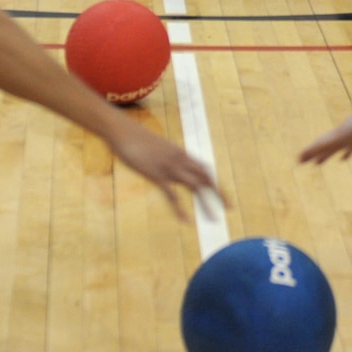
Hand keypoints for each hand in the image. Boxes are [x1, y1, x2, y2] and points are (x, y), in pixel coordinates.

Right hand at [111, 126, 226, 221]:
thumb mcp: (154, 148)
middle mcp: (180, 160)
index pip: (205, 168)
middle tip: (230, 208)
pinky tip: (185, 221)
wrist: (122, 130)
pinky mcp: (156, 175)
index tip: (222, 195)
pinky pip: (172, 195)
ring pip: (195, 186)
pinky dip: (180, 209)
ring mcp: (169, 167)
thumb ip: (162, 156)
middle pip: (206, 177)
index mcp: (180, 153)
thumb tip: (161, 162)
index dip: (215, 182)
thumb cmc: (134, 138)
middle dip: (220, 192)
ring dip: (206, 204)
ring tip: (214, 220)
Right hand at [299, 97, 351, 166]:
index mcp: (345, 131)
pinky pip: (350, 145)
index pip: (324, 143)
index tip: (299, 159)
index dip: (311, 151)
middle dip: (313, 153)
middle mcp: (346, 131)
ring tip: (317, 163)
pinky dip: (344, 152)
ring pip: (336, 145)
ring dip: (326, 154)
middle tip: (300, 161)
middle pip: (326, 144)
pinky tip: (344, 159)